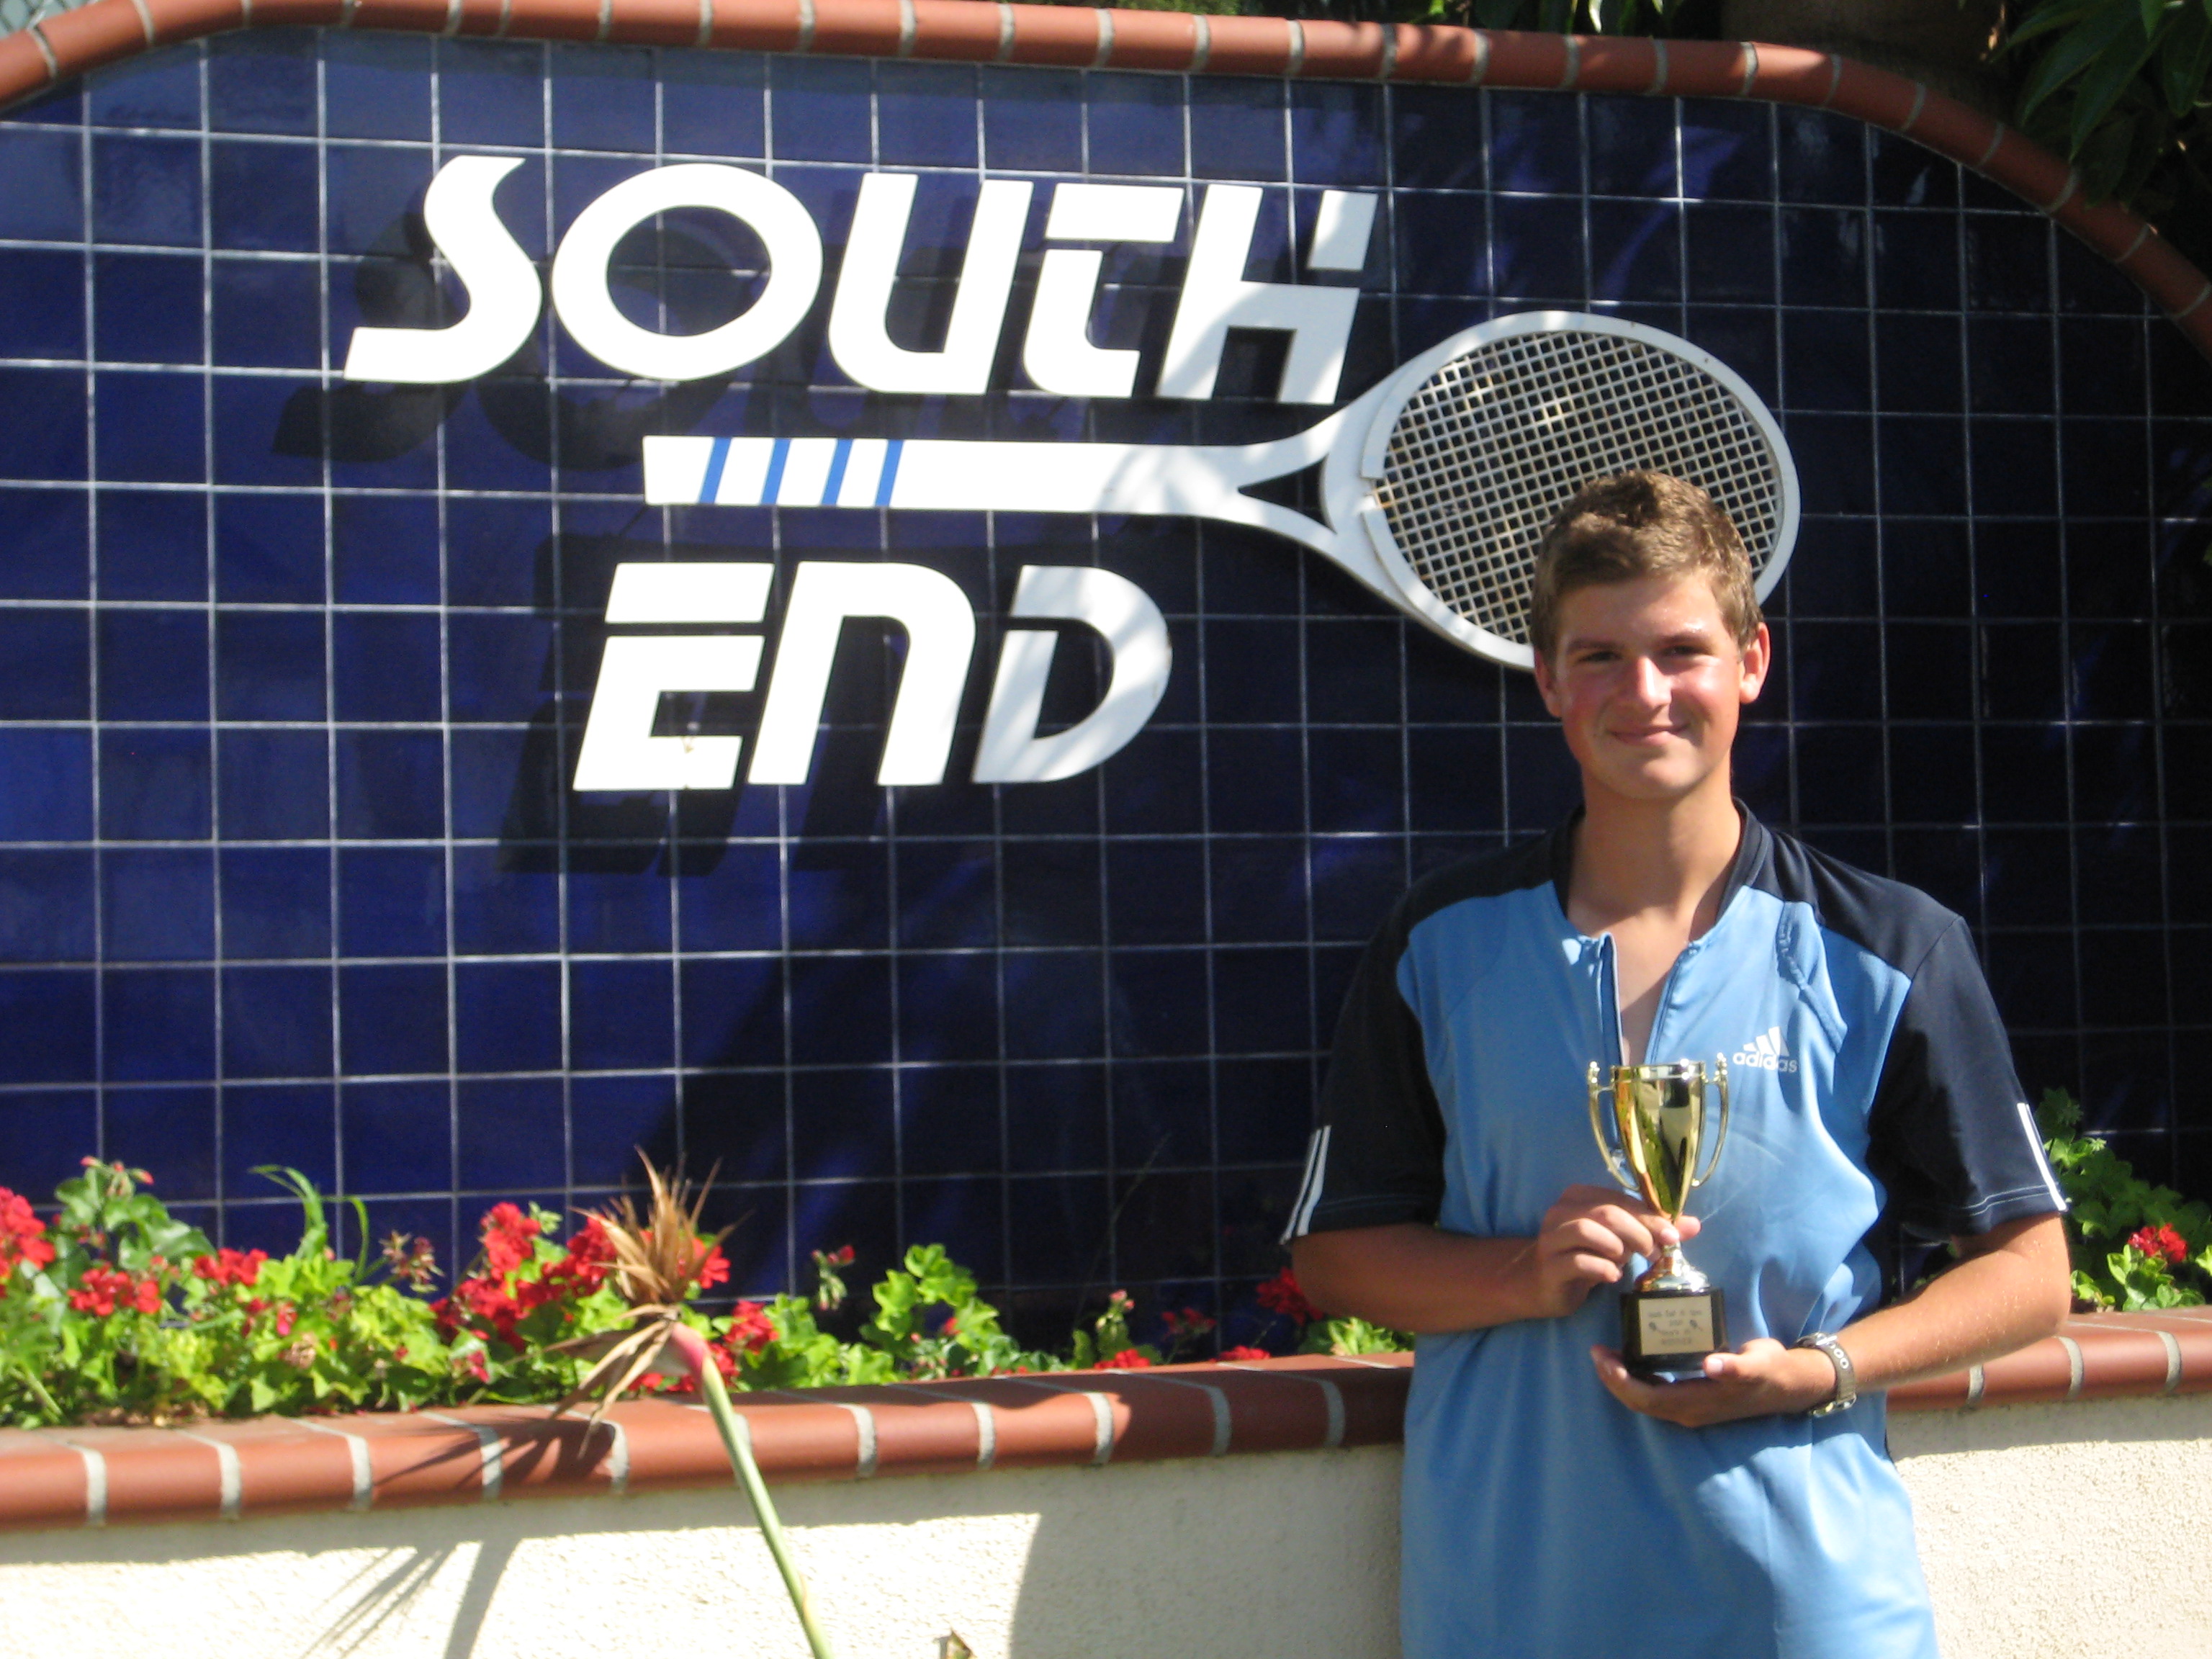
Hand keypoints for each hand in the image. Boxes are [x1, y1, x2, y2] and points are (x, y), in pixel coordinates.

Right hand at [1526, 1184, 1698, 1318]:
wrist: (1541, 1282)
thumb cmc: (1585, 1256)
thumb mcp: (1619, 1240)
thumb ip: (1652, 1230)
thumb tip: (1693, 1225)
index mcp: (1578, 1197)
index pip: (1620, 1199)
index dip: (1649, 1217)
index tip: (1672, 1237)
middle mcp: (1561, 1211)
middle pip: (1606, 1213)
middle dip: (1638, 1233)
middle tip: (1655, 1254)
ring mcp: (1551, 1238)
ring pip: (1588, 1231)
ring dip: (1618, 1249)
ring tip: (1628, 1263)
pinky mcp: (1549, 1265)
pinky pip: (1579, 1261)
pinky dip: (1602, 1268)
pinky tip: (1613, 1276)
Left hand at [1590, 1338, 1839, 1425]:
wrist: (1789, 1386)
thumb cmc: (1771, 1370)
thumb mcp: (1757, 1363)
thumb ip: (1736, 1367)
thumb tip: (1713, 1366)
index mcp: (1697, 1403)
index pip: (1646, 1398)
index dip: (1620, 1381)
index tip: (1602, 1356)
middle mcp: (1688, 1411)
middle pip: (1638, 1401)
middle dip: (1613, 1380)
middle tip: (1596, 1352)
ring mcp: (1690, 1408)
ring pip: (1645, 1400)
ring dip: (1622, 1380)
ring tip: (1606, 1354)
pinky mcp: (1692, 1399)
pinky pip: (1655, 1393)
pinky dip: (1638, 1378)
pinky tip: (1631, 1359)